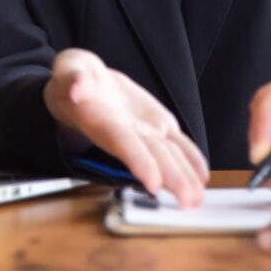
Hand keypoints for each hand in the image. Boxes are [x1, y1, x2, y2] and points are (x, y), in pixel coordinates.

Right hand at [43, 48, 206, 205]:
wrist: (85, 87)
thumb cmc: (74, 81)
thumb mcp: (69, 71)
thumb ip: (73, 79)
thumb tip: (77, 89)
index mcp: (104, 122)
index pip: (124, 144)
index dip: (139, 162)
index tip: (153, 182)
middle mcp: (127, 133)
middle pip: (152, 157)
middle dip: (171, 179)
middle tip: (187, 200)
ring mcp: (144, 132)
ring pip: (168, 155)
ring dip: (184, 177)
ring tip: (197, 197)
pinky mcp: (158, 125)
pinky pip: (178, 144)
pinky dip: (191, 160)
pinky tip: (201, 176)